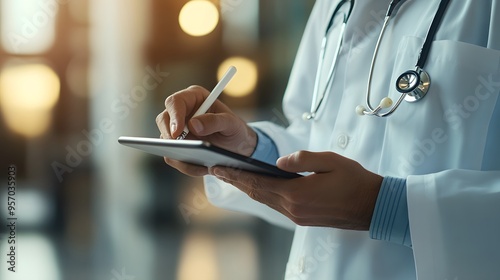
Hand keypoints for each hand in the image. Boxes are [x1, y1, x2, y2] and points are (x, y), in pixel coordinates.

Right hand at [156, 85, 256, 175]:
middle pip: (163, 120)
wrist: (237, 146)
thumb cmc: (234, 129)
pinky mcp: (177, 145)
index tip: (178, 132)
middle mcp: (182, 112)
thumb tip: (193, 125)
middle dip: (170, 136)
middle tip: (182, 148)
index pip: (175, 102)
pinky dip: (185, 164)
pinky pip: (172, 156)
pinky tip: (201, 167)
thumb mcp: (232, 123)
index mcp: (193, 98)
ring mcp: (177, 129)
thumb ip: (215, 121)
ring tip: (200, 162)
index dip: (174, 116)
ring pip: (165, 140)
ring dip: (179, 153)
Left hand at [209, 151, 382, 229]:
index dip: (236, 175)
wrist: (373, 206)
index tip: (218, 167)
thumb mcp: (329, 161)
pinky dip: (262, 194)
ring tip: (233, 177)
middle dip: (236, 181)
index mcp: (296, 193)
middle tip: (218, 170)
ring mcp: (297, 216)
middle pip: (257, 193)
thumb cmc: (354, 181)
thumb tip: (278, 162)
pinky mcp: (303, 219)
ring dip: (248, 189)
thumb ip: (301, 159)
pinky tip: (258, 187)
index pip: (258, 182)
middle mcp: (292, 208)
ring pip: (265, 200)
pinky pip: (275, 205)